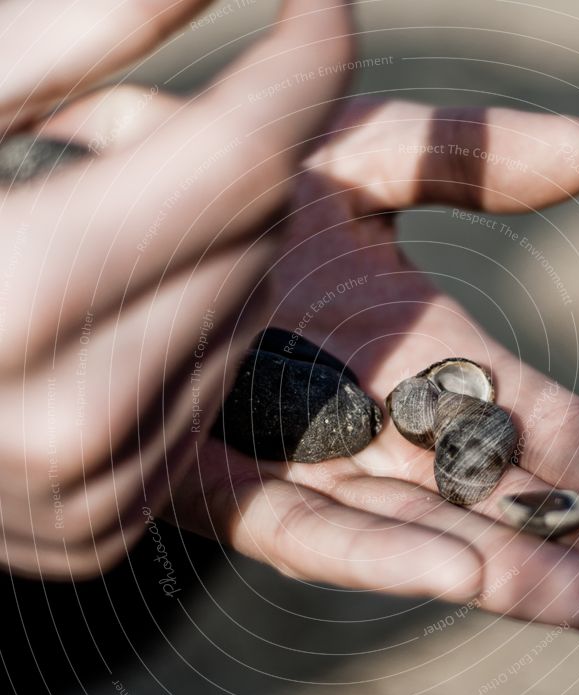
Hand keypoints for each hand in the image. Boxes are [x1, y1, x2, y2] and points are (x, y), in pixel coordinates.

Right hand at [0, 0, 352, 576]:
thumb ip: (64, 39)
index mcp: (17, 292)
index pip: (245, 158)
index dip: (305, 61)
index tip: (318, 1)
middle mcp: (72, 417)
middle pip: (257, 241)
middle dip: (233, 162)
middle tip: (149, 138)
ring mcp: (91, 494)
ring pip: (247, 316)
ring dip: (210, 251)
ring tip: (100, 236)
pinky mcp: (104, 527)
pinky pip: (212, 393)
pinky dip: (187, 334)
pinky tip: (103, 320)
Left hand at [170, 99, 578, 629]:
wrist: (114, 197)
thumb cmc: (243, 176)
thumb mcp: (363, 157)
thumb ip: (464, 156)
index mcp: (417, 349)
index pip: (531, 416)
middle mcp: (373, 417)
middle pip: (492, 494)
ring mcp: (303, 458)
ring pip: (420, 529)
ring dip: (510, 569)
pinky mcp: (222, 489)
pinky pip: (310, 531)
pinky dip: (386, 555)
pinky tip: (465, 576)